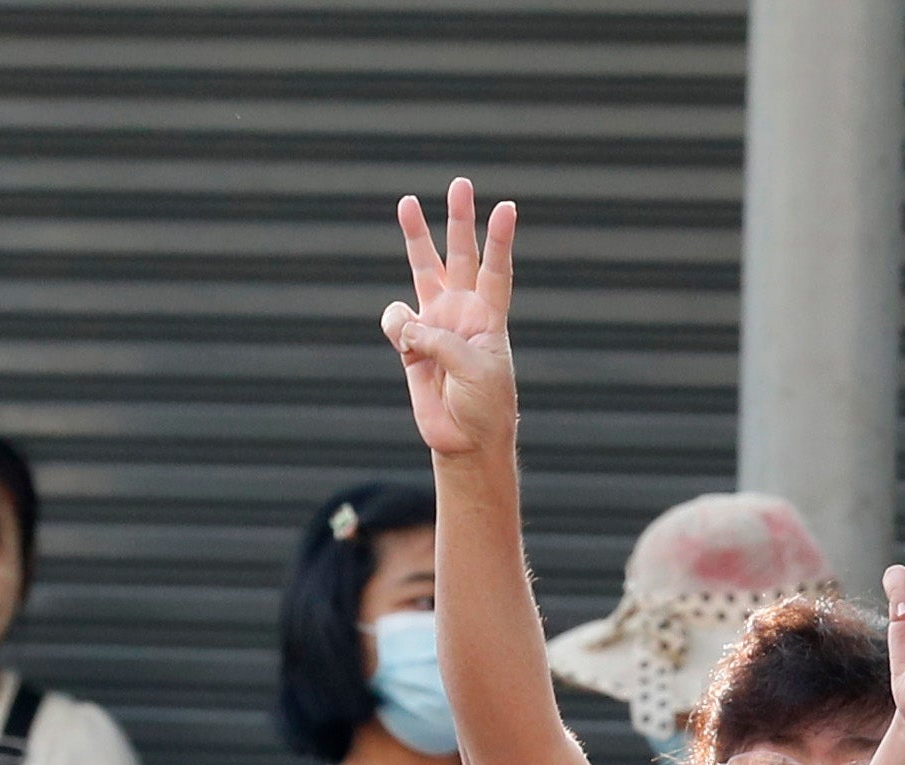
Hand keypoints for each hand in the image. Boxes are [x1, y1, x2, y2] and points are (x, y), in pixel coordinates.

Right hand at [381, 178, 518, 459]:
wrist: (464, 440)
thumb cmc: (484, 406)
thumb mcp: (474, 370)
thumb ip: (440, 340)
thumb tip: (405, 324)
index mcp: (489, 318)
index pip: (497, 270)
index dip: (500, 240)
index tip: (508, 207)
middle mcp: (463, 312)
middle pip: (461, 255)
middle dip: (459, 219)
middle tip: (460, 184)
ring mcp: (435, 324)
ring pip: (423, 269)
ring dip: (416, 236)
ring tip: (407, 203)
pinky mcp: (411, 343)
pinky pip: (396, 320)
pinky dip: (397, 328)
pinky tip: (408, 347)